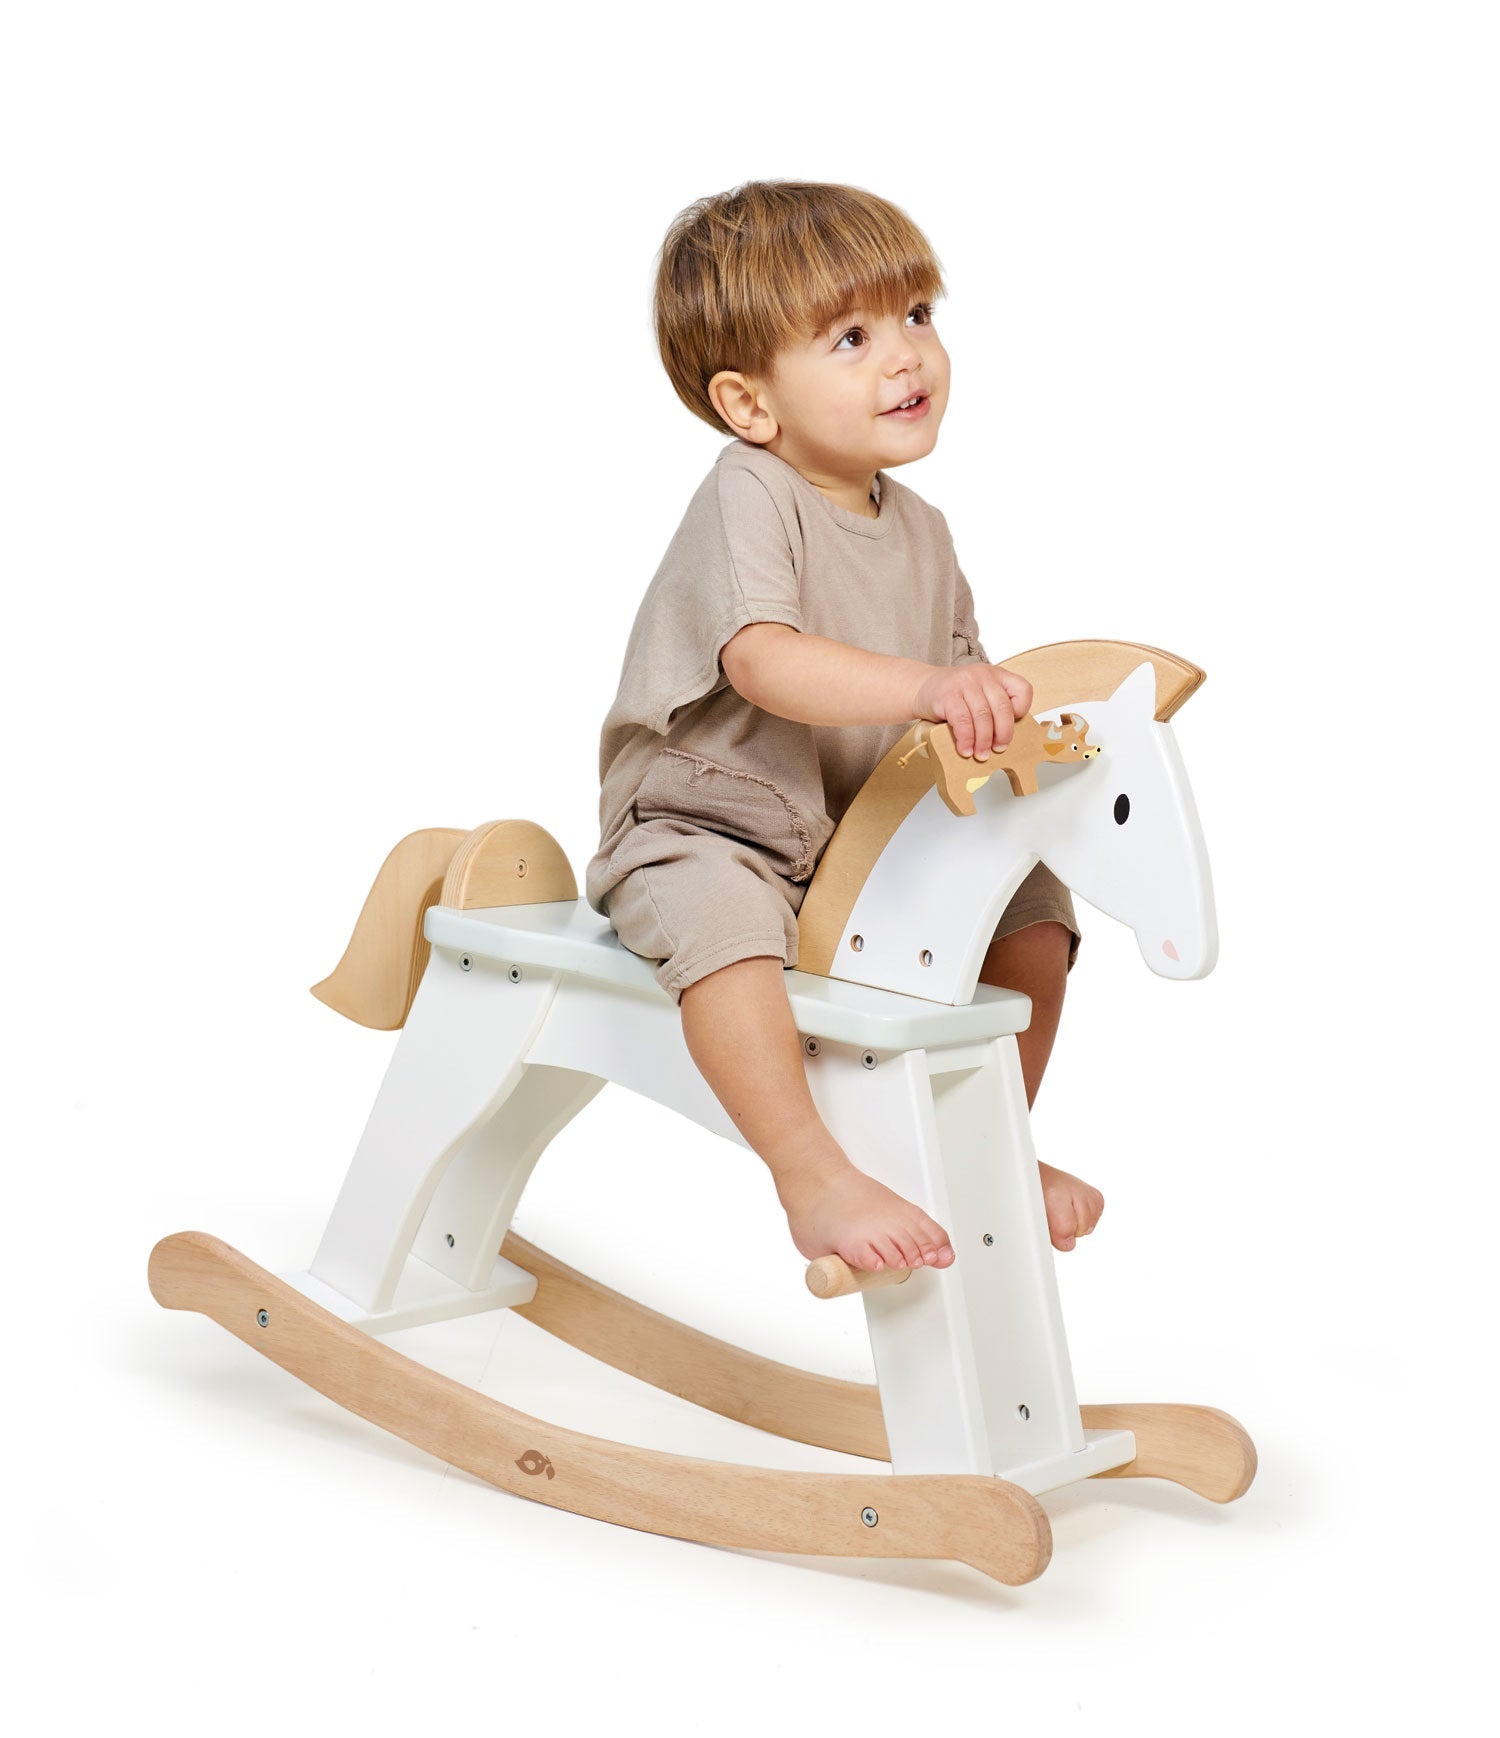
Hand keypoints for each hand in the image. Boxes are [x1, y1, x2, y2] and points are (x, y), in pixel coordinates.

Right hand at [911, 663, 1033, 759]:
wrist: (922, 686)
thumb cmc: (955, 696)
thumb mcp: (980, 694)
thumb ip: (993, 709)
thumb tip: (1004, 740)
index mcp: (997, 675)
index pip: (1023, 689)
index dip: (1021, 710)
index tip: (1011, 725)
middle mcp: (983, 675)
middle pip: (1002, 708)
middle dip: (1003, 734)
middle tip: (999, 749)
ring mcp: (964, 683)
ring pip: (982, 717)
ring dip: (983, 741)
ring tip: (980, 754)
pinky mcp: (947, 695)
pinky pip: (962, 721)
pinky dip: (966, 739)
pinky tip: (965, 749)